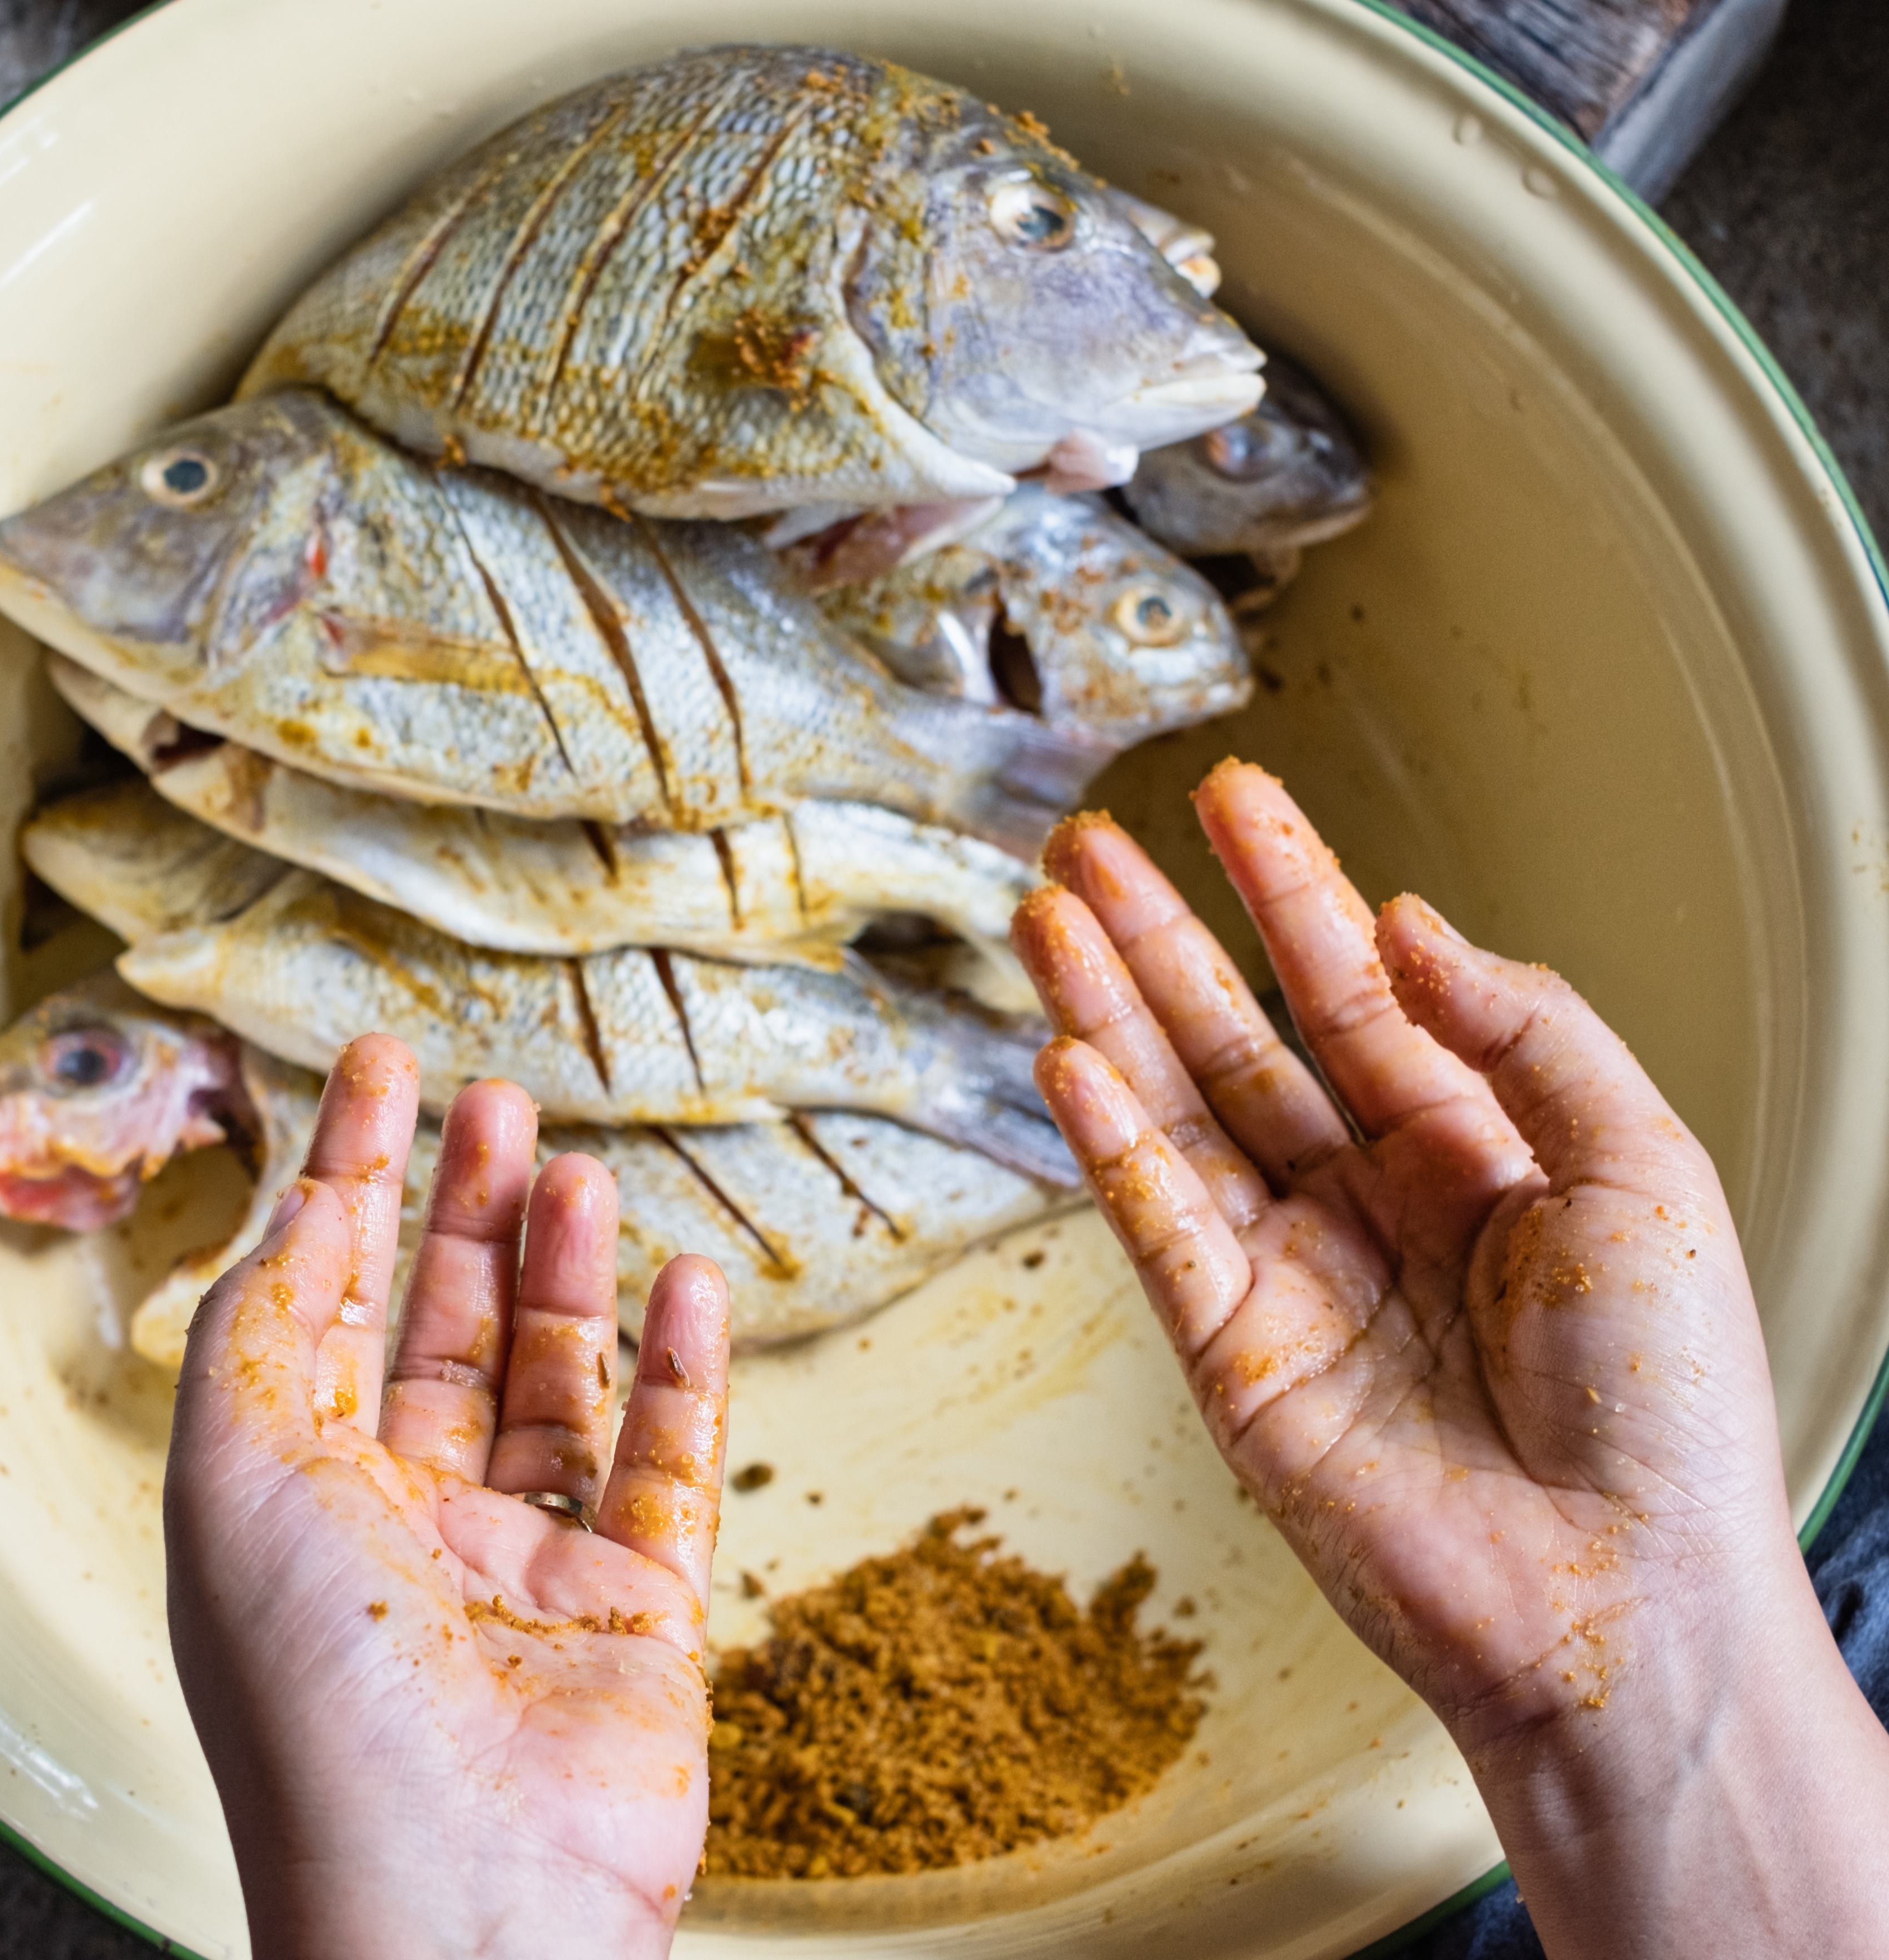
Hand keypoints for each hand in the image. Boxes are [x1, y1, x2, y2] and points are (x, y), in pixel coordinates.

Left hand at [164, 1035, 730, 1959]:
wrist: (455, 1896)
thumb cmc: (317, 1703)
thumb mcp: (234, 1471)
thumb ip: (261, 1324)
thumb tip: (295, 1209)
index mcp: (287, 1499)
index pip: (320, 1302)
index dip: (347, 1177)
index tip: (380, 1070)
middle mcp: (399, 1526)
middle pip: (435, 1330)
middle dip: (460, 1210)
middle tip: (495, 1101)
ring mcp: (521, 1567)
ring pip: (550, 1383)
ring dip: (562, 1273)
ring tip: (573, 1173)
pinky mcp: (634, 1612)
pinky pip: (665, 1462)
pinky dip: (680, 1368)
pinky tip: (687, 1282)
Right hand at [1014, 760, 1888, 1959]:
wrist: (1627, 1593)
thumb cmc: (1670, 1407)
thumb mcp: (1642, 1168)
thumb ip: (1526, 1031)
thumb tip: (1411, 928)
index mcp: (1477, 1162)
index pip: (1359, 995)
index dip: (1292, 890)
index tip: (1235, 803)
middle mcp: (1372, 1211)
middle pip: (1240, 1042)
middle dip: (1162, 939)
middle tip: (1089, 848)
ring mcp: (1294, 1282)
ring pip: (1178, 1115)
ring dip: (1110, 1013)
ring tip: (1048, 918)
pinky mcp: (1235, 1358)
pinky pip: (1159, 1226)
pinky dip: (1111, 1145)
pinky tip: (1071, 1059)